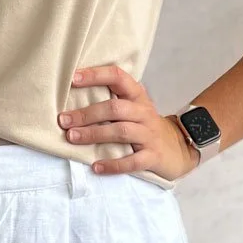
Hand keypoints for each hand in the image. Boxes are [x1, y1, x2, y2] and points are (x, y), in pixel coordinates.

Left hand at [58, 63, 201, 180]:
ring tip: (72, 138)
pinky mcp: (152, 157)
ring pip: (121, 132)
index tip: (73, 79)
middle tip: (64, 120)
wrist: (178, 149)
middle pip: (114, 108)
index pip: (117, 77)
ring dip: (94, 135)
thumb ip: (110, 100)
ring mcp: (149, 135)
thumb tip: (71, 98)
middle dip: (87, 114)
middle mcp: (144, 112)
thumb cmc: (144, 126)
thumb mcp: (133, 107)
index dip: (96, 76)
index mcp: (137, 96)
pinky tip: (96, 166)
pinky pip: (132, 161)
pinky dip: (113, 164)